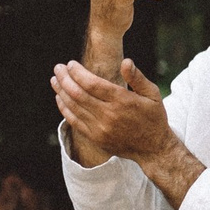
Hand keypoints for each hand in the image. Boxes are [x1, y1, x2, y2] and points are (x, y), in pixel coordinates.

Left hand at [51, 58, 176, 164]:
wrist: (153, 148)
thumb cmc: (154, 117)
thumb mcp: (153, 95)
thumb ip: (138, 78)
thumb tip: (126, 61)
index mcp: (123, 101)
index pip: (92, 83)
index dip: (78, 72)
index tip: (71, 64)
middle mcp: (109, 115)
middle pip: (78, 93)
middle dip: (65, 78)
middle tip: (58, 68)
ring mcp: (100, 128)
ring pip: (73, 107)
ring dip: (61, 91)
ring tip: (55, 80)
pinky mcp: (95, 137)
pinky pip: (74, 121)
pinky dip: (64, 108)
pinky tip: (60, 98)